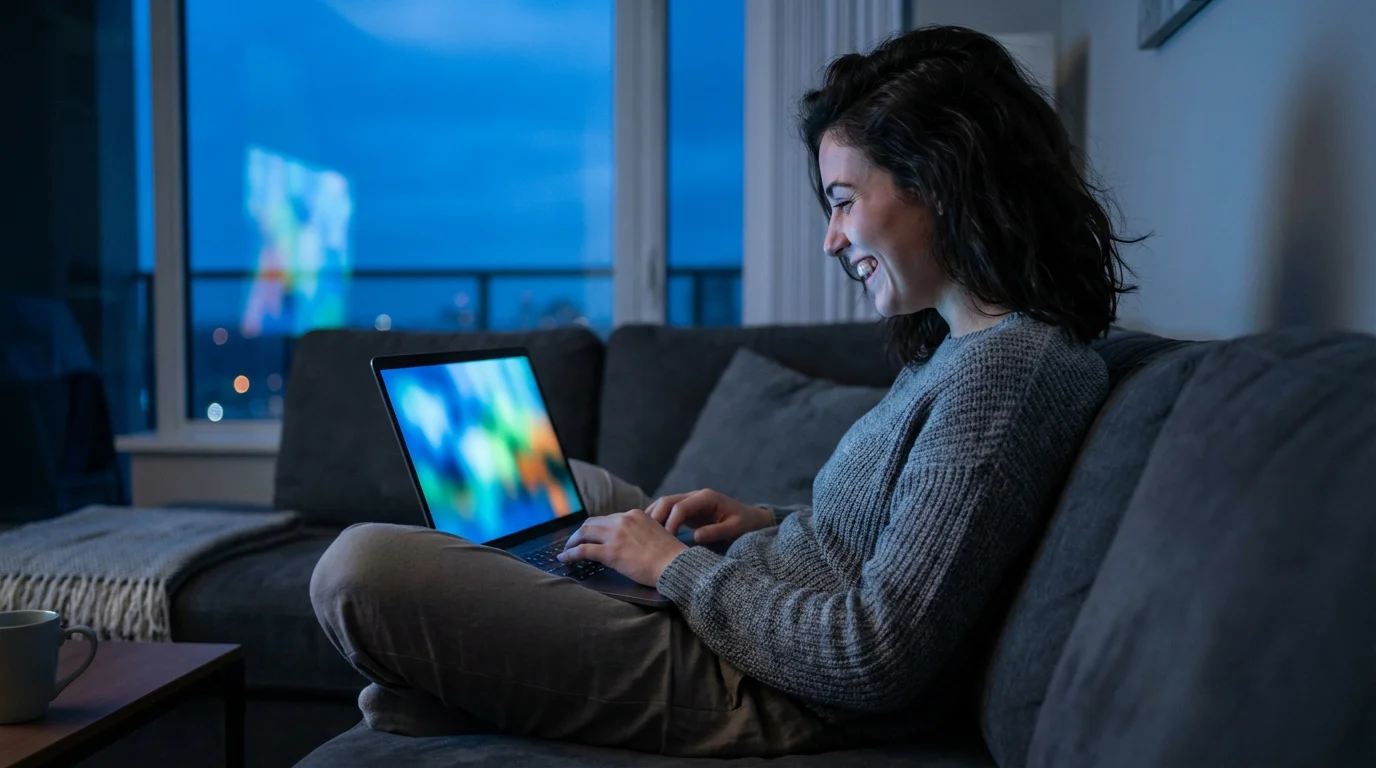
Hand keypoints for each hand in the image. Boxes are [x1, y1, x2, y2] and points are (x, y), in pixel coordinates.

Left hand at [558, 509, 687, 586]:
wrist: (675, 565)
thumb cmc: (669, 556)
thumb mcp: (654, 534)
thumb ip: (639, 532)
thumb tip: (626, 542)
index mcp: (634, 515)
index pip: (607, 519)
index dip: (595, 528)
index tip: (589, 536)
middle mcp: (623, 520)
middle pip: (592, 523)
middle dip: (580, 533)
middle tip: (573, 543)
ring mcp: (616, 535)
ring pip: (584, 533)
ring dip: (572, 542)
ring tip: (566, 551)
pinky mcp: (611, 552)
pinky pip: (583, 550)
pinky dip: (570, 554)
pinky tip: (564, 559)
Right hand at [646, 489, 774, 546]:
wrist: (753, 520)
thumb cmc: (746, 524)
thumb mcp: (735, 528)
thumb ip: (716, 532)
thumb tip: (695, 537)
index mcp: (706, 498)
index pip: (680, 507)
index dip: (670, 522)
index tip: (666, 540)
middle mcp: (696, 496)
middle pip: (667, 501)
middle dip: (656, 517)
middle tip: (648, 537)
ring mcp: (691, 501)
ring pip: (665, 504)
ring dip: (653, 517)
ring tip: (644, 535)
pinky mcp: (688, 510)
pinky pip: (668, 511)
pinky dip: (658, 519)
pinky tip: (650, 533)